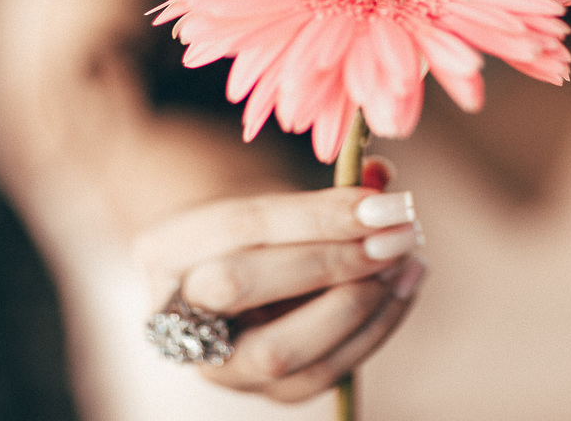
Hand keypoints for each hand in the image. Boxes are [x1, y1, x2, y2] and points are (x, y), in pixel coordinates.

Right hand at [133, 158, 424, 403]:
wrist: (237, 275)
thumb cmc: (264, 228)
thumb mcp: (284, 197)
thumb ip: (329, 189)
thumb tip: (382, 178)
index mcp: (164, 247)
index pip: (242, 226)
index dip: (319, 215)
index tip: (386, 202)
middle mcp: (172, 313)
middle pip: (240, 289)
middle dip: (332, 261)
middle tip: (398, 235)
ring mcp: (215, 363)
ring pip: (279, 350)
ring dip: (360, 303)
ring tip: (407, 260)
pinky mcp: (262, 393)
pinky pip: (321, 375)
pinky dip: (375, 329)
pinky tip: (404, 287)